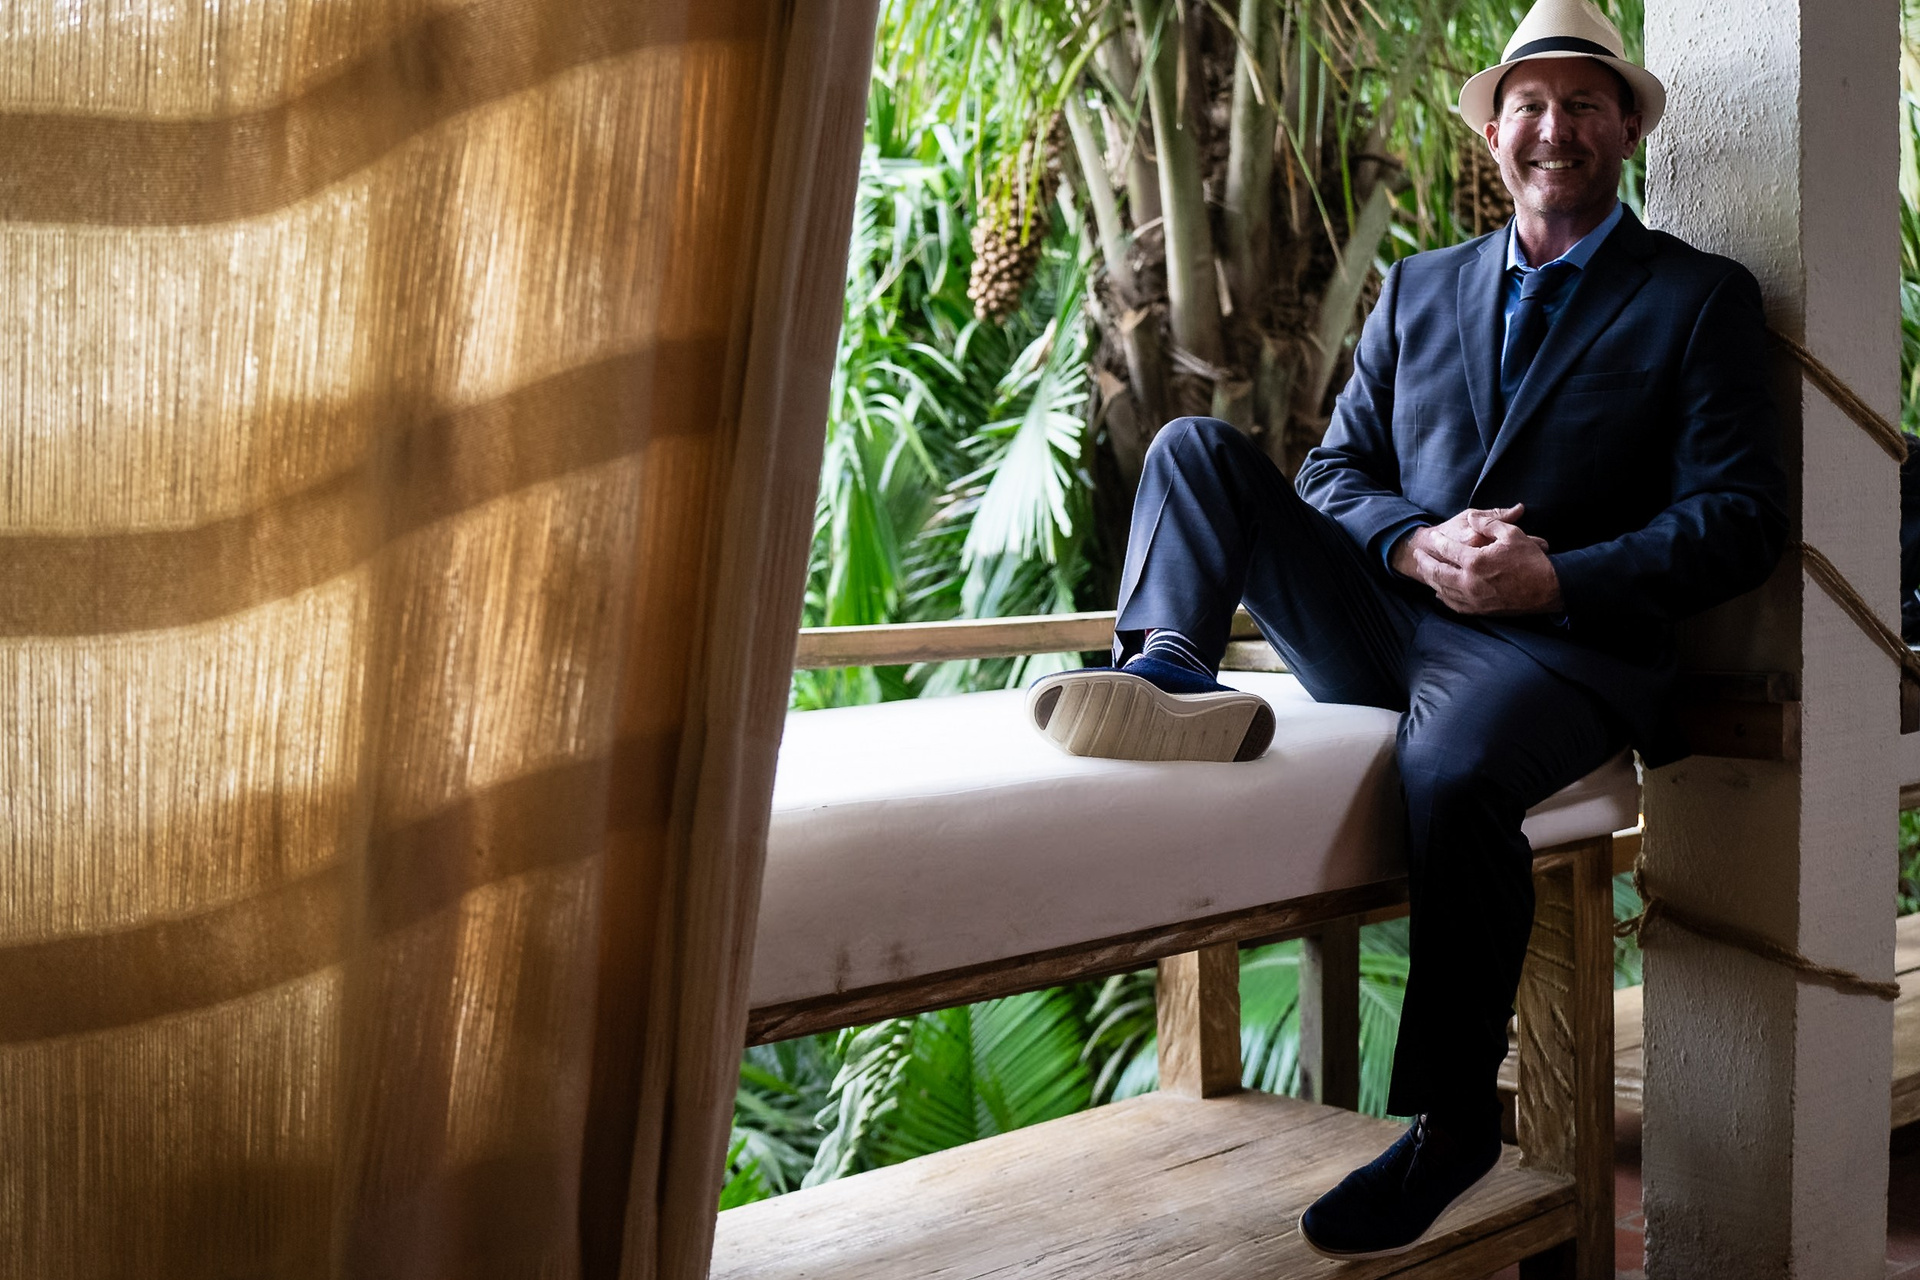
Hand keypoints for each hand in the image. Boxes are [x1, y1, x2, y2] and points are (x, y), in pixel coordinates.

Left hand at [1392, 504, 1562, 615]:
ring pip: (1442, 589)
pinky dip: (1443, 596)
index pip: (1448, 550)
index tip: (1431, 536)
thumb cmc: (1531, 560)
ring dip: (1430, 578)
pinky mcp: (1479, 610)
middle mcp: (1470, 582)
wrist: (1548, 590)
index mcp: (1476, 562)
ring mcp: (1473, 599)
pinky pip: (1453, 604)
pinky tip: (1440, 591)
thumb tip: (1472, 517)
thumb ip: (1489, 522)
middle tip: (1417, 554)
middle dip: (1424, 562)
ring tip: (1424, 570)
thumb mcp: (1511, 534)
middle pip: (1437, 572)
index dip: (1438, 542)